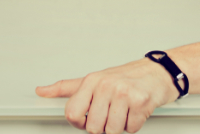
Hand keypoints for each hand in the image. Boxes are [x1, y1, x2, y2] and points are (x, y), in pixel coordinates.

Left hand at [36, 58, 179, 133]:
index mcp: (91, 80)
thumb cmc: (125, 77)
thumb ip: (66, 88)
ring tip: (124, 110)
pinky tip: (135, 110)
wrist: (158, 72)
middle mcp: (106, 85)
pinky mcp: (141, 102)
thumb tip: (41, 90)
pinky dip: (134, 124)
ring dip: (120, 125)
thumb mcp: (93, 80)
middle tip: (112, 111)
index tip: (89, 118)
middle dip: (104, 125)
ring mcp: (124, 92)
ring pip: (112, 131)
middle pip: (94, 128)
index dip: (81, 123)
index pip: (72, 114)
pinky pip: (131, 129)